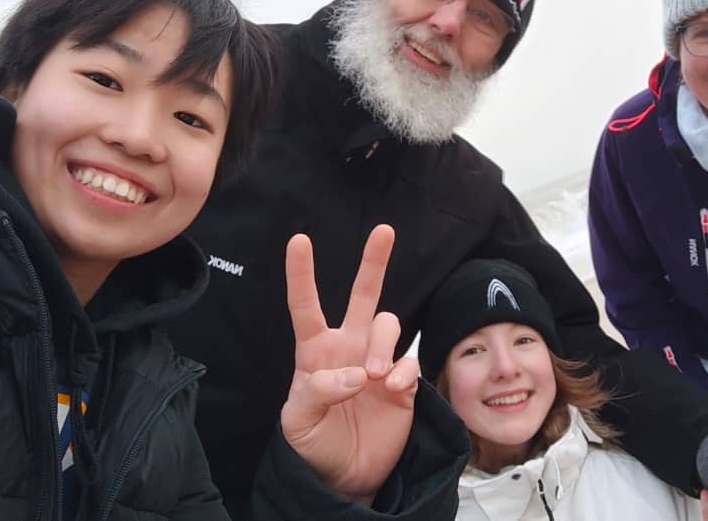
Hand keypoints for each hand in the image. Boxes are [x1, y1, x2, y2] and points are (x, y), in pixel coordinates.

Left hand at [279, 224, 419, 503]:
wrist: (348, 477)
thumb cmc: (313, 444)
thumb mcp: (298, 421)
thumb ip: (316, 391)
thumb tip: (354, 372)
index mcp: (315, 352)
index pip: (306, 306)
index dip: (302, 274)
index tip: (298, 240)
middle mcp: (349, 347)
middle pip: (363, 295)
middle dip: (374, 261)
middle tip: (383, 230)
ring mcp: (378, 361)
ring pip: (388, 325)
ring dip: (383, 344)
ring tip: (375, 375)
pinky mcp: (403, 383)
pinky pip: (409, 362)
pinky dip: (403, 373)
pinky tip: (393, 390)